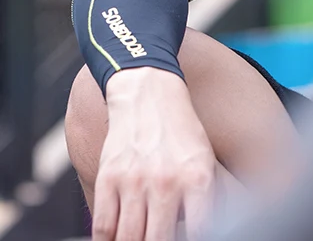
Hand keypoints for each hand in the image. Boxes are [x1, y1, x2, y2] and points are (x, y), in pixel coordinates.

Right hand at [93, 68, 216, 240]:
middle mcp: (166, 181)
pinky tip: (115, 240)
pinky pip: (103, 226)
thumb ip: (205, 197)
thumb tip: (205, 231)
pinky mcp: (109, 177)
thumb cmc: (181, 129)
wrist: (149, 91)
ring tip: (140, 239)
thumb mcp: (205, 158)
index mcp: (197, 177)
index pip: (198, 232)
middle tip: (159, 238)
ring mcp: (135, 180)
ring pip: (129, 239)